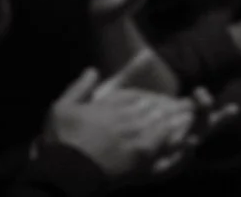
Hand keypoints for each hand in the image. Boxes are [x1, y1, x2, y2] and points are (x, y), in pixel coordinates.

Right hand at [41, 66, 194, 179]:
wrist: (65, 171)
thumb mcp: (61, 108)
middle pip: (150, 106)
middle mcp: (125, 116)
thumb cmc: (61, 141)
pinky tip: (175, 137)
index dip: (144, 99)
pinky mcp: (139, 153)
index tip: (149, 102)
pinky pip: (160, 140)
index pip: (135, 96)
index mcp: (109, 105)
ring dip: (167, 119)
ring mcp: (133, 134)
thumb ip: (79, 87)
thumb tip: (92, 70)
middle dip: (160, 107)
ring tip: (179, 120)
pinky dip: (169, 136)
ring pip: (158, 120)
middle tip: (175, 108)